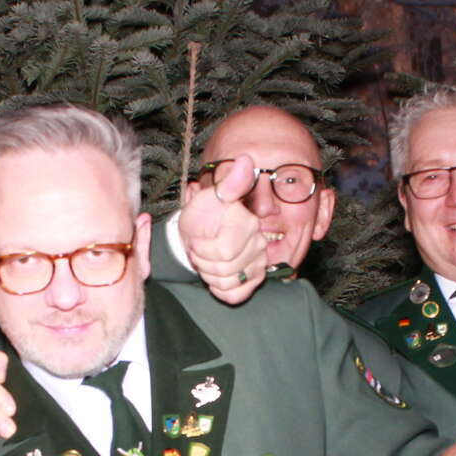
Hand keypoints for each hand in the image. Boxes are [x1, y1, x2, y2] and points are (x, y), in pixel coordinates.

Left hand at [182, 155, 268, 304]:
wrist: (201, 233)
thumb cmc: (203, 215)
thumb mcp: (210, 197)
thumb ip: (230, 183)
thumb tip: (247, 160)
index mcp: (249, 224)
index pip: (222, 252)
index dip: (202, 249)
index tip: (196, 238)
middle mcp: (260, 244)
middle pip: (223, 270)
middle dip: (203, 262)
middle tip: (200, 250)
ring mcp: (259, 264)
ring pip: (226, 284)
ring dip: (209, 274)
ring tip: (207, 259)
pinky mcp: (255, 281)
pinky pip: (234, 296)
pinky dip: (219, 289)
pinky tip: (216, 274)